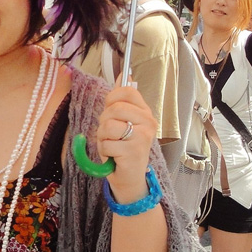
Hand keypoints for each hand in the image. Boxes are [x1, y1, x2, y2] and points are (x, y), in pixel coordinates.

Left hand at [96, 77, 156, 203]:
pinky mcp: (133, 151)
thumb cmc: (123, 148)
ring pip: (108, 125)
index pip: (127, 91)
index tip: (111, 110)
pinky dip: (104, 151)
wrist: (129, 177)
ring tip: (112, 145)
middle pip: (115, 108)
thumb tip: (124, 75)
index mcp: (145, 112)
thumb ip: (122, 100)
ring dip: (103, 137)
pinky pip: (107, 143)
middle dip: (104, 121)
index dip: (112, 98)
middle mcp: (148, 122)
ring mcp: (142, 137)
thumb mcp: (123, 121)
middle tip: (111, 134)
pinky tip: (113, 156)